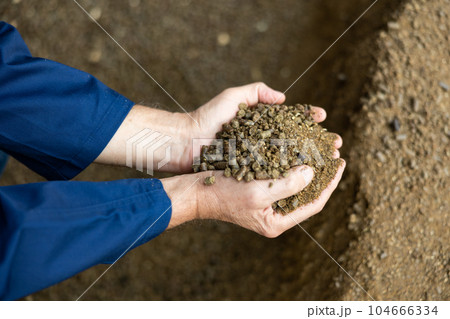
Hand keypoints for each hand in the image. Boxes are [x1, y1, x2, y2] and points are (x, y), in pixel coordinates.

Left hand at [96, 82, 340, 173]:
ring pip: (289, 159)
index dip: (307, 119)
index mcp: (260, 123)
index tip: (322, 118)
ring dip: (309, 160)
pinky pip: (274, 174)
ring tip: (327, 160)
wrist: (186, 143)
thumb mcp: (233, 97)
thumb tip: (285, 98)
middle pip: (295, 141)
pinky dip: (291, 175)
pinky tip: (306, 176)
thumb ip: (257, 90)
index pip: (289, 119)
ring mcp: (256, 158)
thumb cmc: (207, 118)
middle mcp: (261, 141)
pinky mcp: (250, 172)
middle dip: (315, 141)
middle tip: (335, 144)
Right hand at [162, 160, 344, 236]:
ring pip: (296, 184)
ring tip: (322, 150)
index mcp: (277, 221)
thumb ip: (287, 185)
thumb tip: (311, 173)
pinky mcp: (260, 189)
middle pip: (307, 194)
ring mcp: (267, 202)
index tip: (341, 164)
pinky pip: (283, 176)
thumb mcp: (257, 193)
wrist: (196, 192)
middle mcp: (274, 213)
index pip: (313, 204)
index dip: (330, 184)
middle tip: (336, 154)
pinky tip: (298, 150)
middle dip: (323, 174)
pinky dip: (292, 163)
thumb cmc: (223, 195)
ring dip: (309, 166)